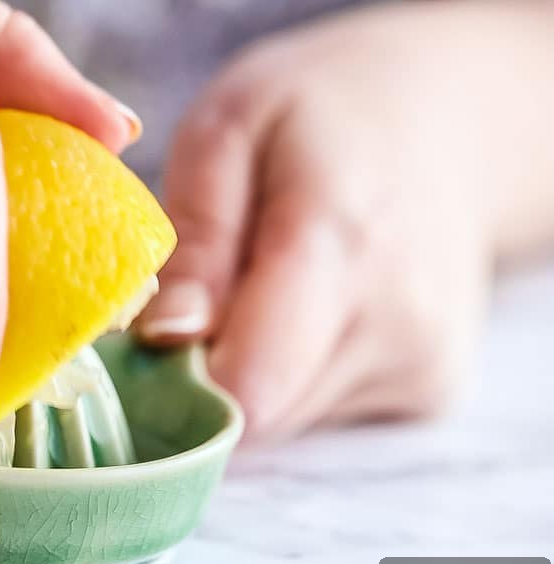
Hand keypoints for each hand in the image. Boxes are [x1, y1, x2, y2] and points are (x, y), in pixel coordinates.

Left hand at [137, 1, 553, 442]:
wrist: (441, 123)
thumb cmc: (314, 114)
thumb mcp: (226, 131)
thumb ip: (197, 236)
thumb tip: (167, 336)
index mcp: (339, 239)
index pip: (247, 384)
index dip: (175, 378)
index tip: (152, 331)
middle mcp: (398, 318)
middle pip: (255, 410)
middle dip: (204, 370)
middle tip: (207, 292)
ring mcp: (425, 362)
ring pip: (283, 419)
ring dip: (248, 368)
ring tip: (266, 286)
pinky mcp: (431, 390)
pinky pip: (319, 415)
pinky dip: (290, 375)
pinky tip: (308, 309)